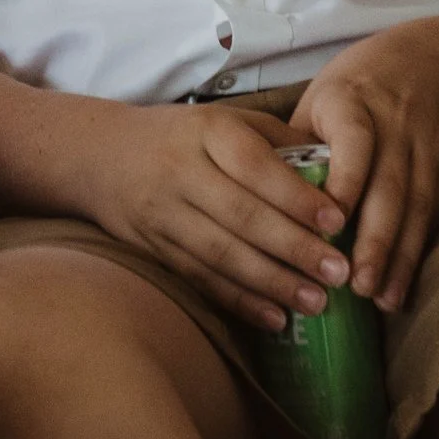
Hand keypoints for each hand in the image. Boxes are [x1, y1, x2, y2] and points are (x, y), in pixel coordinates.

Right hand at [66, 101, 353, 332]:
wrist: (99, 154)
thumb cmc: (182, 136)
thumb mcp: (225, 119)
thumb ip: (277, 141)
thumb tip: (338, 170)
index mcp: (207, 131)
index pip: (255, 165)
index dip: (296, 196)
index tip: (337, 221)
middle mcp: (182, 171)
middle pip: (241, 215)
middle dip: (294, 248)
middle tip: (340, 272)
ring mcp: (164, 213)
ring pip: (221, 253)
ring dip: (272, 282)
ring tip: (317, 302)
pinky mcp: (155, 248)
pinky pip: (201, 279)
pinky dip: (239, 301)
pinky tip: (274, 319)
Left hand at [284, 23, 438, 316]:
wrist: (435, 60)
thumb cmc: (358, 86)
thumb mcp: (320, 98)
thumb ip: (296, 146)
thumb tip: (259, 203)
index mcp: (353, 101)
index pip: (354, 140)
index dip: (347, 181)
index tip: (329, 224)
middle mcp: (395, 124)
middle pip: (389, 185)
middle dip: (374, 239)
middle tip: (353, 284)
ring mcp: (427, 149)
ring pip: (416, 207)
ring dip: (399, 256)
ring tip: (380, 298)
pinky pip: (434, 216)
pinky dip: (418, 254)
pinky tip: (402, 287)